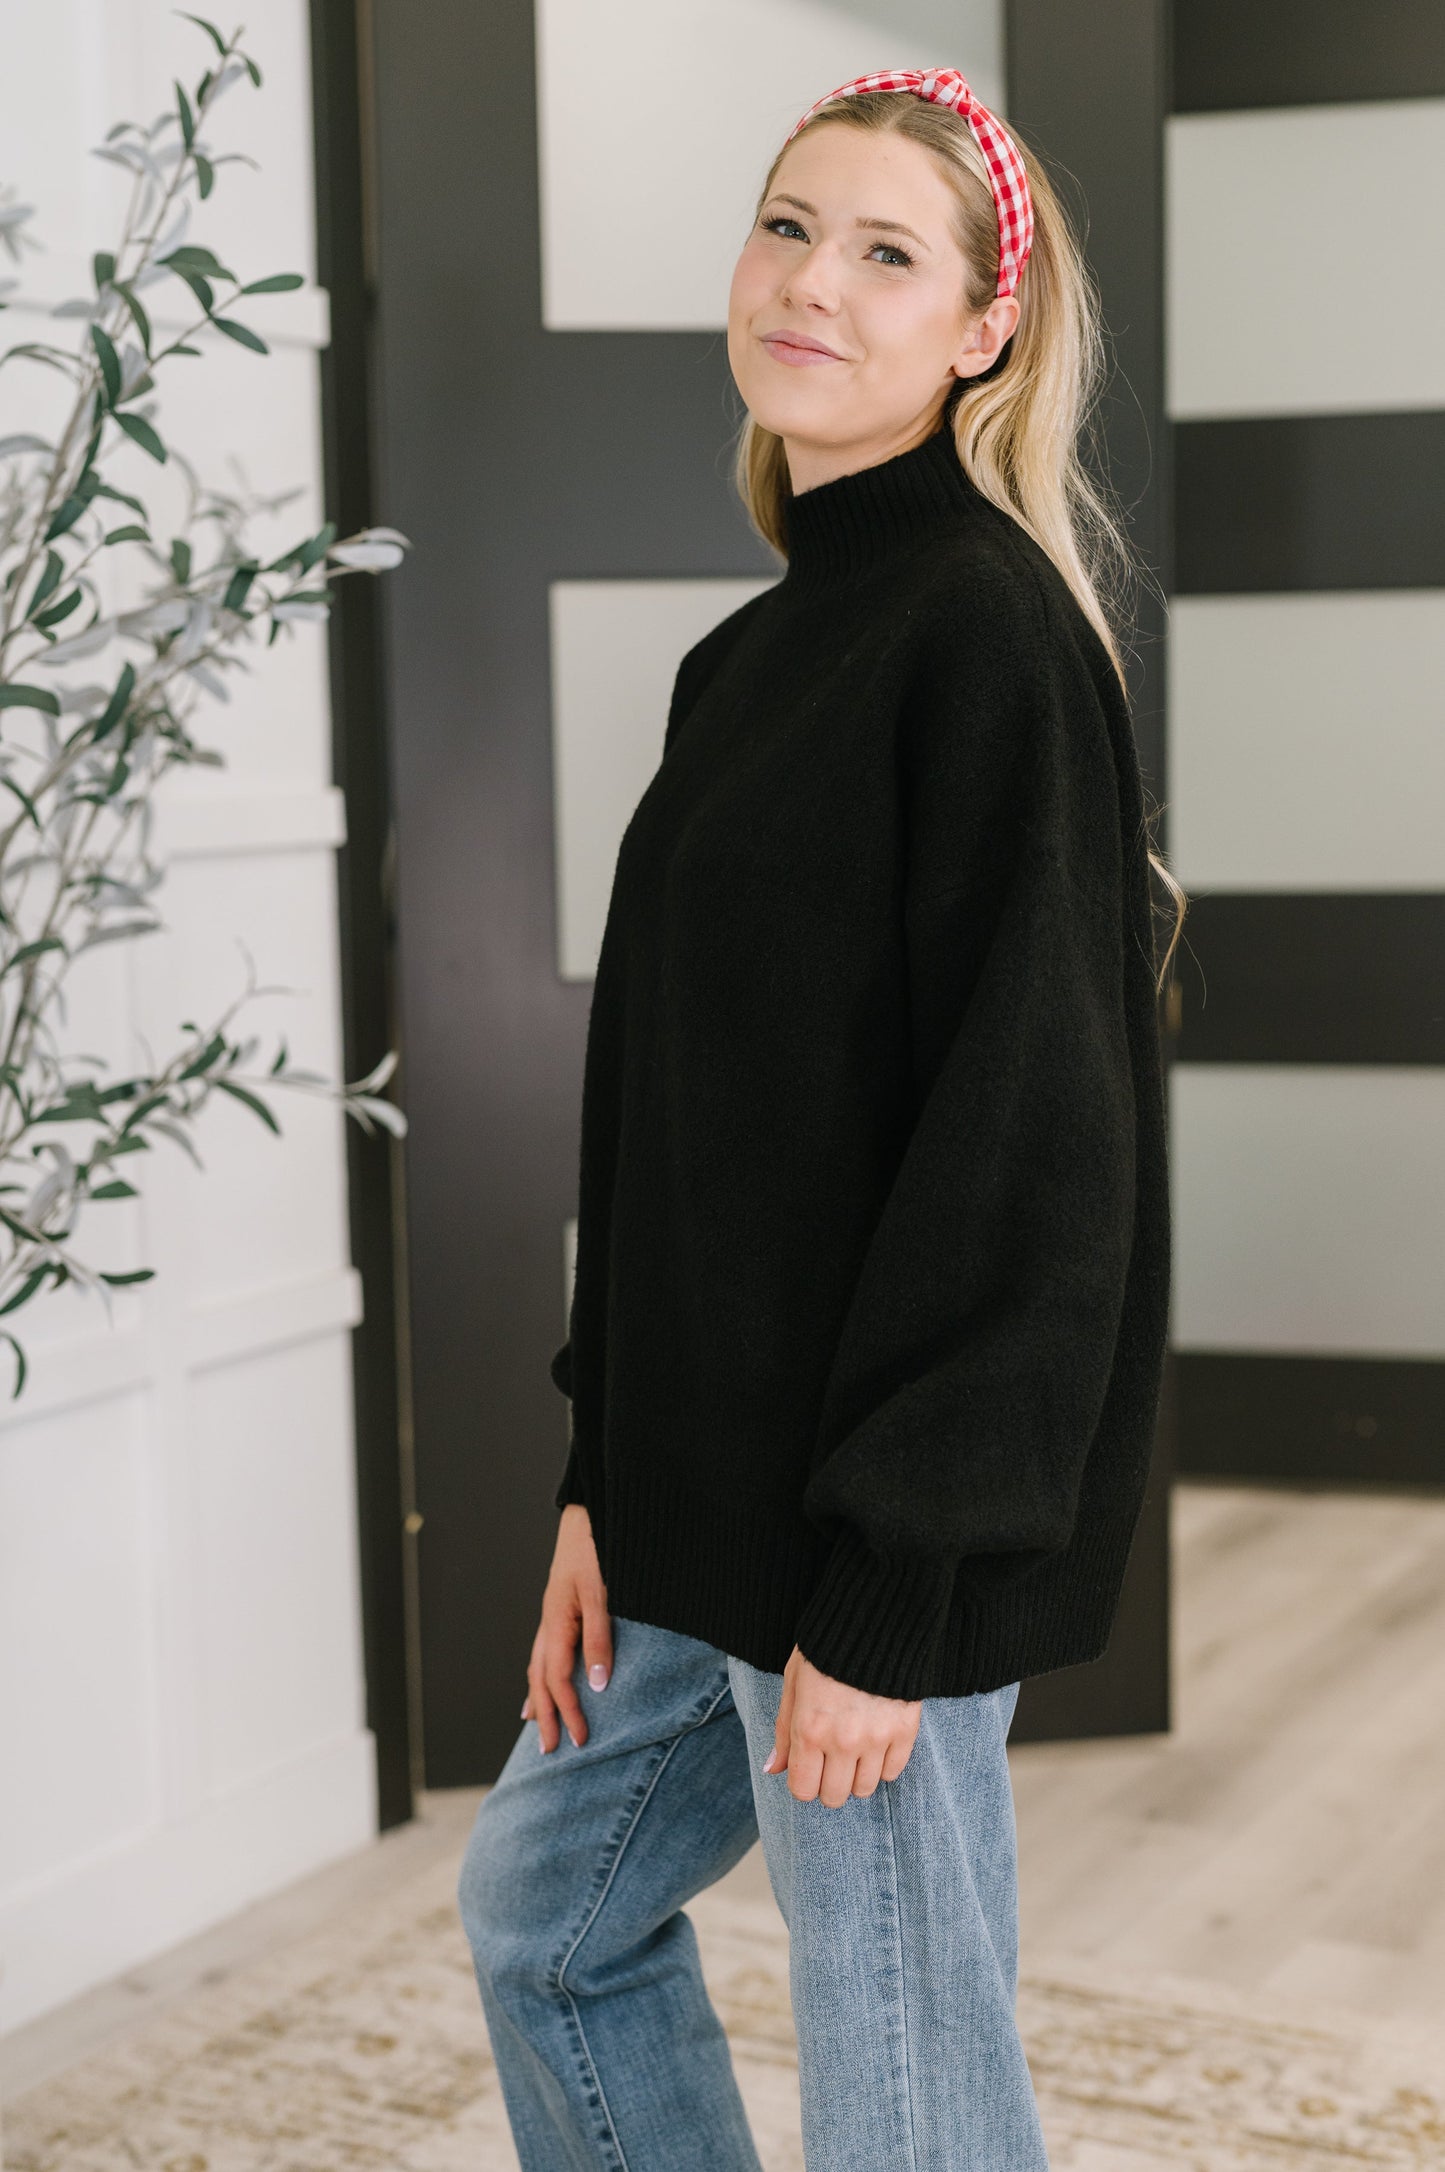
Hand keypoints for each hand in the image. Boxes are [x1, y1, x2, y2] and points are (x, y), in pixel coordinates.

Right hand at [521, 1503, 612, 1752]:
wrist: (591, 1510)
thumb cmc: (599, 1548)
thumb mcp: (603, 1594)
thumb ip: (600, 1638)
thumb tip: (597, 1685)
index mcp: (558, 1621)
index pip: (558, 1679)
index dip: (569, 1711)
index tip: (581, 1740)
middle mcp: (551, 1620)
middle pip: (540, 1678)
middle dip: (546, 1715)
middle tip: (550, 1750)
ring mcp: (554, 1613)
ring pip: (538, 1663)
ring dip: (539, 1696)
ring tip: (537, 1722)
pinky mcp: (562, 1605)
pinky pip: (546, 1648)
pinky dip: (543, 1671)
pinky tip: (547, 1677)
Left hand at [763, 1644, 920, 1806]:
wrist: (872, 1621)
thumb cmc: (824, 1651)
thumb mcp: (793, 1684)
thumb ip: (784, 1731)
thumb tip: (773, 1769)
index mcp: (810, 1729)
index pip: (804, 1790)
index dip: (803, 1782)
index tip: (809, 1767)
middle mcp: (843, 1741)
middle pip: (835, 1796)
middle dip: (829, 1784)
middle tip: (831, 1760)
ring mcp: (877, 1738)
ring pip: (865, 1788)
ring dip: (857, 1775)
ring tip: (854, 1749)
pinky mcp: (904, 1731)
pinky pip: (893, 1772)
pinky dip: (883, 1764)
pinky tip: (875, 1742)